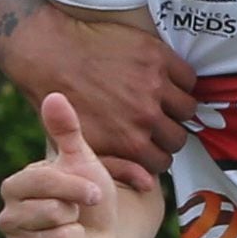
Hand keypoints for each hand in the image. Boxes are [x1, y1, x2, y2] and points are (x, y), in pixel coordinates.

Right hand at [0, 94, 124, 237]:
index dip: (75, 187)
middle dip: (76, 214)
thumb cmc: (88, 194)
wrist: (103, 233)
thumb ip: (66, 131)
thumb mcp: (82, 160)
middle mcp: (8, 218)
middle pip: (51, 213)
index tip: (93, 191)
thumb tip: (54, 96)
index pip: (42, 182)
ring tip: (74, 234)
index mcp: (14, 187)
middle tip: (75, 215)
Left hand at [5, 5, 198, 192]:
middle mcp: (145, 117)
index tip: (149, 143)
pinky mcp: (157, 57)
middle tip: (156, 122)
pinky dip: (181, 80)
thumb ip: (115, 166)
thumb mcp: (81, 145)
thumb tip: (148, 185)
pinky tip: (164, 79)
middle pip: (178, 137)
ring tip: (161, 100)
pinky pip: (188, 78)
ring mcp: (154, 86)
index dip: (155, 153)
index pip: (163, 161)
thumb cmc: (60, 101)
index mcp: (128, 144)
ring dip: (176, 107)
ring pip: (187, 108)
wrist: (49, 52)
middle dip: (167, 133)